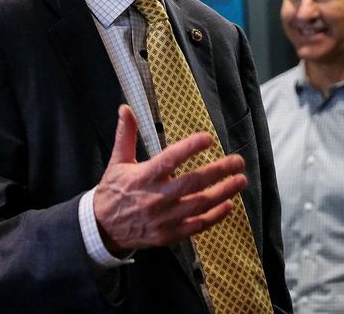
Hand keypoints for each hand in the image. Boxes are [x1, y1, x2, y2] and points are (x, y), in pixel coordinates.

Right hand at [93, 105, 247, 252]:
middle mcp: (156, 197)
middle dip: (218, 171)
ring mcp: (164, 218)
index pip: (170, 159)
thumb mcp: (117, 162)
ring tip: (241, 180)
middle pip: (192, 183)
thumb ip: (125, 135)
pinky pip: (196, 226)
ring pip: (199, 205)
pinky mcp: (168, 235)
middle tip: (238, 161)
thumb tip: (125, 108)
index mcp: (144, 177)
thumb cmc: (114, 191)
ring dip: (223, 192)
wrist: (102, 229)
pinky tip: (229, 205)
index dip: (190, 148)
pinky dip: (214, 217)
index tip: (208, 138)